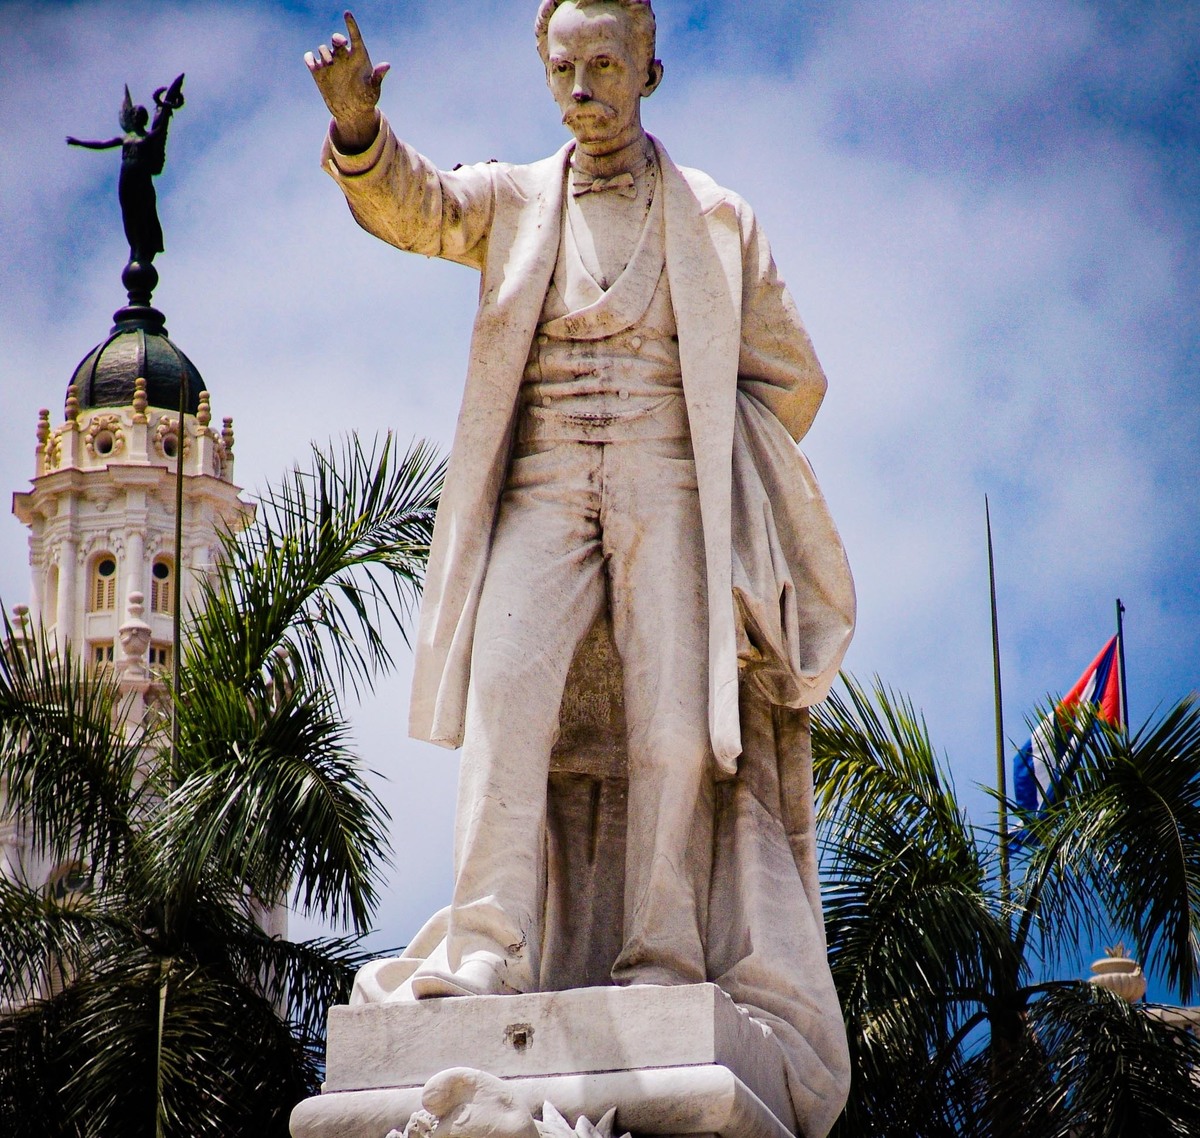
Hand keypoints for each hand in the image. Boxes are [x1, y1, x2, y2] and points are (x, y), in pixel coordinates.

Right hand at [305, 11, 389, 152]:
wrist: (353, 113)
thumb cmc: (366, 99)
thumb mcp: (373, 89)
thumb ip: (378, 76)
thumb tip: (387, 65)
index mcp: (358, 57)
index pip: (354, 36)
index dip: (351, 25)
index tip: (347, 14)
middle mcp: (343, 57)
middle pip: (336, 40)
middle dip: (336, 38)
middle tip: (340, 43)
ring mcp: (330, 64)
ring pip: (323, 49)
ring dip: (325, 53)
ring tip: (330, 64)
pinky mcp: (318, 72)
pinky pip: (310, 59)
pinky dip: (310, 59)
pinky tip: (313, 64)